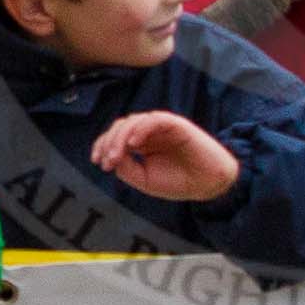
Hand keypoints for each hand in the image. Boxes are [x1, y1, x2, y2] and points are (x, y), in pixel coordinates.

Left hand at [90, 111, 239, 203]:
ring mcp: (162, 127)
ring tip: (116, 156)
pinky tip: (134, 144)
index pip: (116, 135)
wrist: (207, 184)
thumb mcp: (145, 179)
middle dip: (109, 142)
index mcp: (141, 143)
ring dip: (120, 137)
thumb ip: (127, 168)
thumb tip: (112, 157)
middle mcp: (149, 132)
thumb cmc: (178, 181)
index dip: (102, 144)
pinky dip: (141, 128)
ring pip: (133, 121)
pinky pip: (154, 120)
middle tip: (106, 162)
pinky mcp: (176, 124)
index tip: (97, 161)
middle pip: (121, 126)